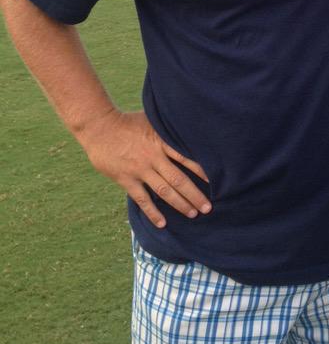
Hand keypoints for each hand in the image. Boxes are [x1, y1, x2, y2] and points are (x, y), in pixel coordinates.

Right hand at [77, 108, 210, 227]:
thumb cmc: (128, 121)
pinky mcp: (126, 179)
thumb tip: (189, 129)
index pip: (186, 158)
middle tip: (208, 207)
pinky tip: (162, 223)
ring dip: (180, 204)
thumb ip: (168, 129)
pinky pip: (141, 199)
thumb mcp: (152, 120)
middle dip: (194, 194)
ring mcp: (139, 169)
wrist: (99, 127)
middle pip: (178, 179)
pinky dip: (152, 212)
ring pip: (163, 191)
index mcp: (161, 141)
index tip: (215, 182)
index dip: (201, 171)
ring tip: (193, 214)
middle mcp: (153, 157)